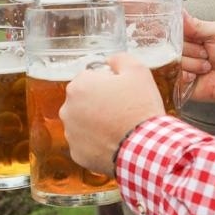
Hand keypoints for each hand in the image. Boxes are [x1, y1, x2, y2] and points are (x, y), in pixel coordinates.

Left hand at [61, 53, 164, 174]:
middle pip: (82, 102)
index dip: (106, 85)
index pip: (89, 79)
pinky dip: (97, 144)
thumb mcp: (138, 71)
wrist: (146, 147)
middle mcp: (68, 110)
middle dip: (97, 104)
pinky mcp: (76, 154)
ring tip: (119, 129)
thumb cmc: (141, 107)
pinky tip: (114, 143)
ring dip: (95, 124)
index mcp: (78, 86)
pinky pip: (86, 145)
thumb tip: (110, 60)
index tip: (120, 93)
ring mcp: (71, 134)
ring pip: (82, 124)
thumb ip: (119, 59)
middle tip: (120, 111)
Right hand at [180, 13, 214, 106]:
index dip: (177, 32)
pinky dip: (188, 76)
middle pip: (172, 45)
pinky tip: (197, 76)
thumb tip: (181, 12)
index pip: (171, 28)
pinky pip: (175, 76)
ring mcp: (177, 65)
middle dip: (193, 50)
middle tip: (206, 53)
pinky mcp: (177, 80)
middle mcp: (178, 48)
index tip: (191, 37)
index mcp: (186, 33)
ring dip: (194, 64)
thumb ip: (198, 25)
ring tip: (206, 66)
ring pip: (174, 61)